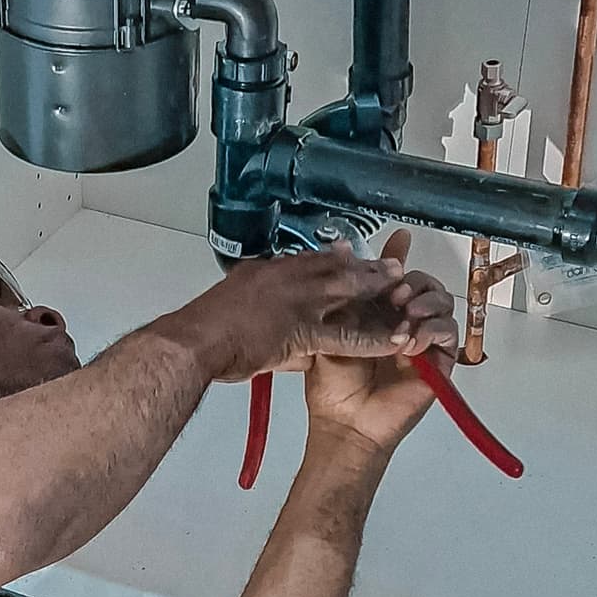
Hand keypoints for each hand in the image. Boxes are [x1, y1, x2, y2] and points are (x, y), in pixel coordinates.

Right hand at [182, 244, 408, 381]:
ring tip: (402, 291)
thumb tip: (275, 331)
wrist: (194, 344)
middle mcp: (283, 280)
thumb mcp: (230, 307)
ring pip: (345, 293)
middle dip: (363, 267)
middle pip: (333, 268)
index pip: (306, 260)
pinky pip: (346, 335)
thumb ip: (258, 313)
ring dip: (375, 290)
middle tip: (390, 265)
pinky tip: (394, 339)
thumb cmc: (203, 331)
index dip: (332, 258)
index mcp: (263, 272)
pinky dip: (372, 337)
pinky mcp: (301, 330)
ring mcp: (295, 303)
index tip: (348, 253)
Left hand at [304, 230, 457, 454]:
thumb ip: (346, 294)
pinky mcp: (439, 360)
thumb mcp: (333, 329)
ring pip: (442, 303)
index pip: (395, 277)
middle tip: (395, 293)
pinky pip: (449, 333)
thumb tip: (345, 252)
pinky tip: (411, 339)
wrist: (343, 419)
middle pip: (423, 285)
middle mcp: (402, 321)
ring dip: (425, 302)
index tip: (401, 236)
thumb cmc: (332, 381)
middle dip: (412, 281)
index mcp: (377, 311)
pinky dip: (433, 329)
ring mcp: (422, 340)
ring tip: (405, 314)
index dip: (399, 256)